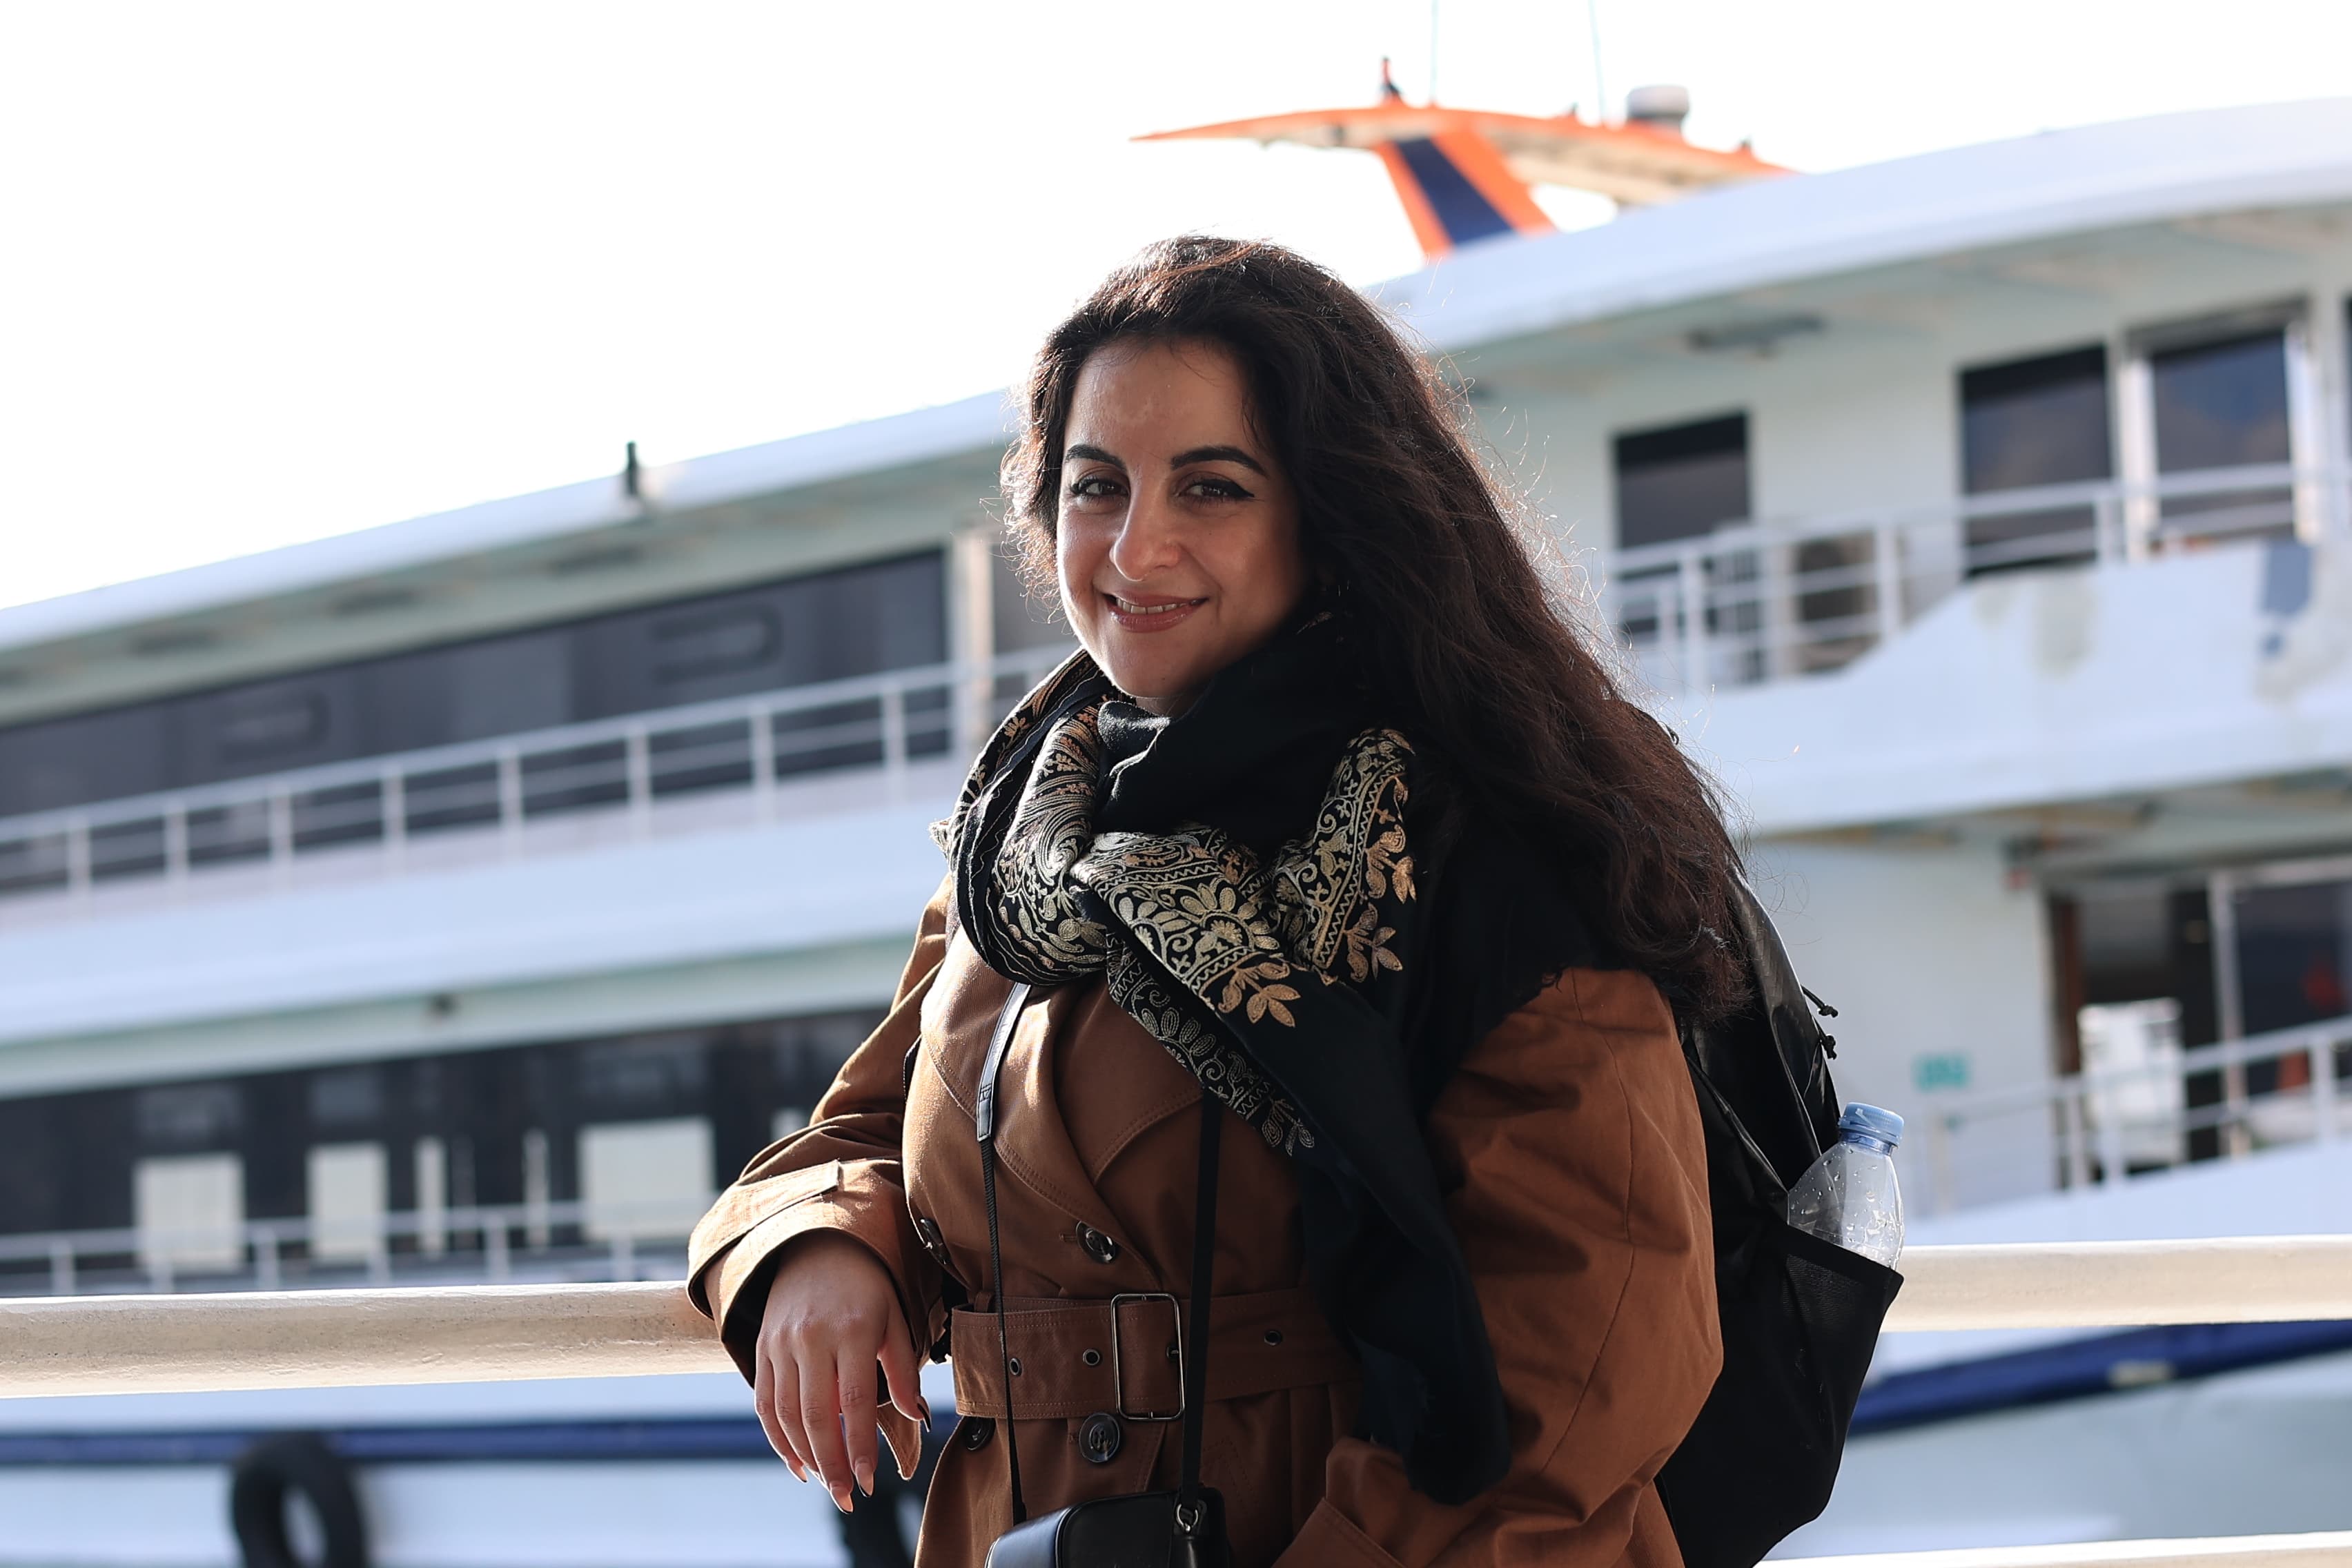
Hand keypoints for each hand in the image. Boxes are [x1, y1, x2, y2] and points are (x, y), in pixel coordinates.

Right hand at [752, 1231, 926, 1512]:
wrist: (816, 1246)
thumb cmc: (866, 1286)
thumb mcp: (895, 1317)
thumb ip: (902, 1369)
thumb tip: (917, 1415)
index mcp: (852, 1330)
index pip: (854, 1401)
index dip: (860, 1446)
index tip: (869, 1481)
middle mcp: (811, 1337)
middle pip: (816, 1415)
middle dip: (831, 1463)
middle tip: (847, 1497)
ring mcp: (780, 1343)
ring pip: (785, 1414)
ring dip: (805, 1457)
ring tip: (826, 1484)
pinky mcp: (761, 1348)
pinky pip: (764, 1403)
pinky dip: (777, 1438)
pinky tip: (797, 1463)